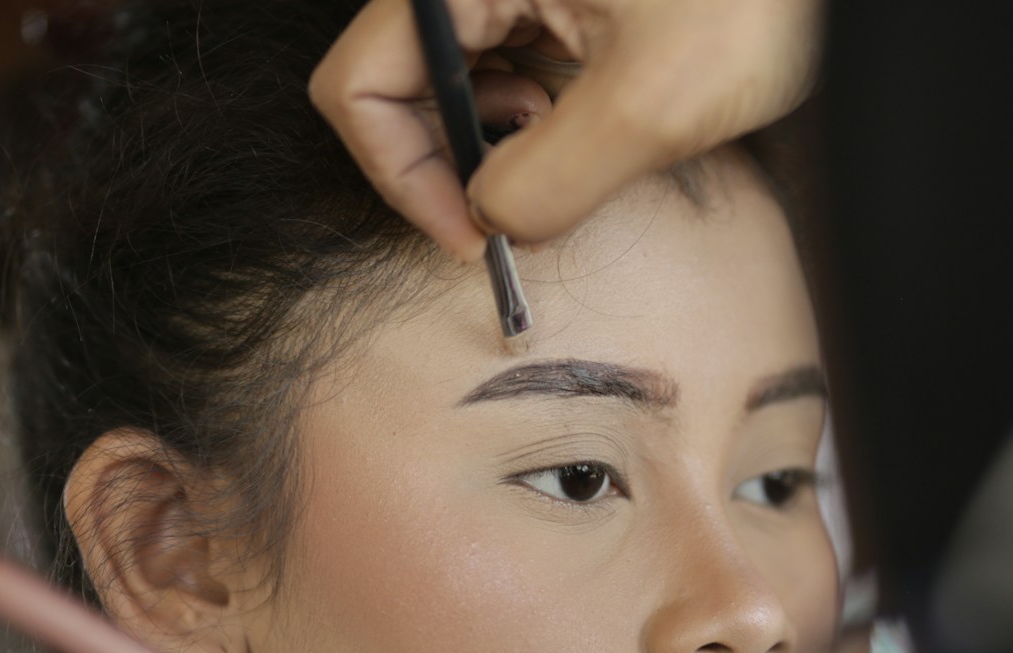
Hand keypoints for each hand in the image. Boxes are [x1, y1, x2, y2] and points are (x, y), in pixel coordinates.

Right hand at [310, 0, 822, 261]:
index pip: (360, 83)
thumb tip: (495, 224)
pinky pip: (506, 56)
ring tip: (570, 155)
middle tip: (522, 210)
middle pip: (401, 80)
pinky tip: (589, 124)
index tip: (470, 235)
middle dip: (452, 160)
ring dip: (495, 139)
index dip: (402, 175)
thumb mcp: (652, 101)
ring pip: (453, 74)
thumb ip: (550, 179)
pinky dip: (532, 110)